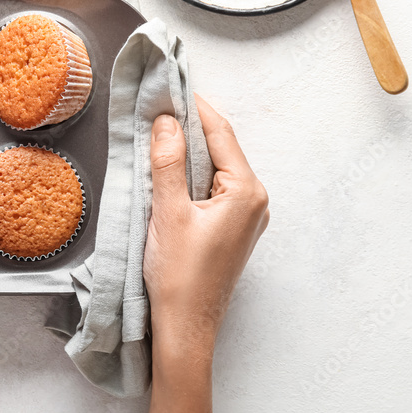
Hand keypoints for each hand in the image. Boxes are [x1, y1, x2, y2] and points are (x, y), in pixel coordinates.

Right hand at [138, 95, 268, 412]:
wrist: (186, 328)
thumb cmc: (180, 277)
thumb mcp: (168, 212)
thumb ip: (167, 162)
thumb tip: (166, 121)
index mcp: (247, 192)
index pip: (220, 133)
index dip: (194, 106)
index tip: (171, 83)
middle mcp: (254, 201)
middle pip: (221, 148)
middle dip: (190, 125)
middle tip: (158, 103)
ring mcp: (246, 217)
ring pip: (215, 169)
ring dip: (188, 150)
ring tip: (157, 130)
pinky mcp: (231, 230)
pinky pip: (212, 189)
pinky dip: (190, 174)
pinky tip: (167, 170)